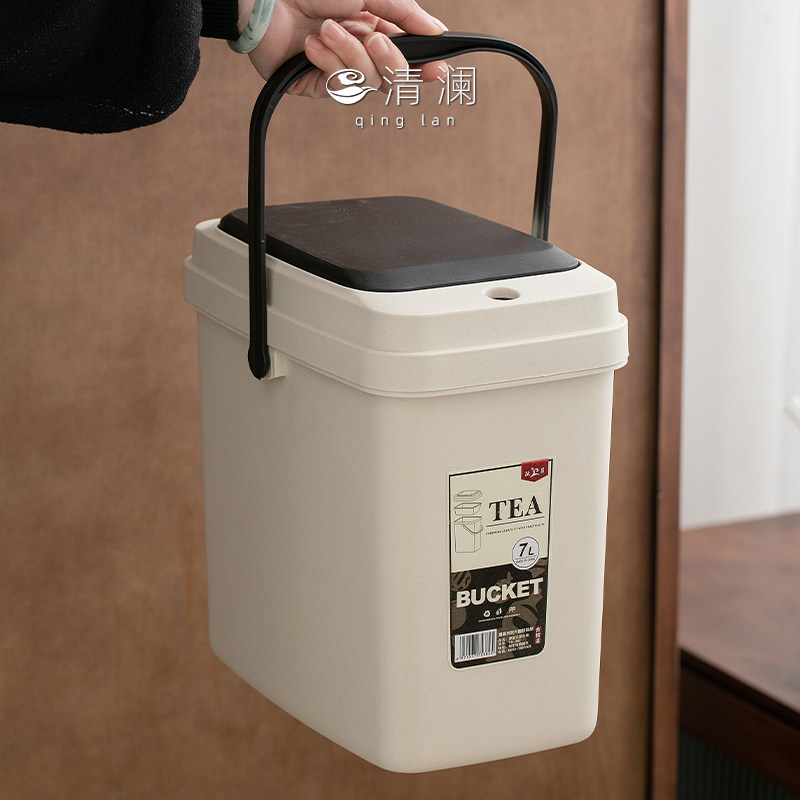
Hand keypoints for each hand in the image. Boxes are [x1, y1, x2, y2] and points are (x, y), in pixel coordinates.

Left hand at [244, 0, 447, 97]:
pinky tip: (310, 46)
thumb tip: (438, 31)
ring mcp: (339, 70)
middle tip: (372, 39)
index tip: (438, 71)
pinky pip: (338, 87)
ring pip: (366, 83)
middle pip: (393, 77)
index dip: (425, 67)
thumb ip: (405, 14)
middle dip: (386, 59)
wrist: (265, 0)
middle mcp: (360, 52)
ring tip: (326, 30)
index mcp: (375, 28)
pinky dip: (326, 63)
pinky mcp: (316, 86)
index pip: (409, 57)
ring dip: (348, 54)